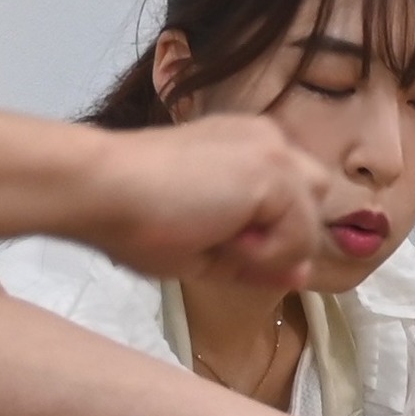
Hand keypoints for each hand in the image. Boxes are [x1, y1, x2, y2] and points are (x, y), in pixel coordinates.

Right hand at [82, 115, 347, 289]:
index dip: (270, 234)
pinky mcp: (274, 170)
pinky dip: (264, 254)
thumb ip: (260, 259)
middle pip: (312, 203)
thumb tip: (303, 275)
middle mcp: (268, 140)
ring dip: (268, 250)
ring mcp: (276, 153)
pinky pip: (298, 236)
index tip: (223, 244)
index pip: (292, 200)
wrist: (102, 188)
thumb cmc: (133, 216)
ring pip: (309, 226)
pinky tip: (220, 238)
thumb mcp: (206, 246)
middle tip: (222, 241)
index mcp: (248, 148)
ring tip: (214, 238)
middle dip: (282, 234)